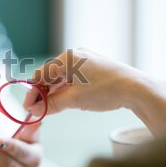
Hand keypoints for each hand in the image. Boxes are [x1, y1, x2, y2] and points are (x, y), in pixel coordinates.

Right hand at [26, 48, 149, 114]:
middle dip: (43, 93)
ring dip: (53, 93)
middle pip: (50, 75)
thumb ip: (51, 104)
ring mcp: (84, 60)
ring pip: (61, 78)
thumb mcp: (74, 100)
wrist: (137, 90)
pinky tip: (62, 101)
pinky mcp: (93, 67)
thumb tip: (33, 111)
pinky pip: (72, 78)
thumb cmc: (106, 91)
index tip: (28, 107)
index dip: (33, 92)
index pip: (41, 74)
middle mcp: (74, 55)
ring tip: (49, 108)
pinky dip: (65, 90)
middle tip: (37, 110)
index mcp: (67, 58)